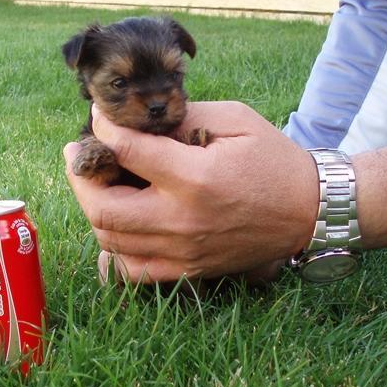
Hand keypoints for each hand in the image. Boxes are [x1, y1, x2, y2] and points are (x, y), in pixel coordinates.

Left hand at [64, 101, 318, 282]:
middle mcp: (182, 220)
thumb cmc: (273, 160)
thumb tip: (139, 120)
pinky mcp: (187, 269)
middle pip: (102, 207)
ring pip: (110, 240)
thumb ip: (184, 116)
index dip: (103, 130)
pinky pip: (131, 270)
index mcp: (196, 178)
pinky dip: (112, 248)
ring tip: (95, 185)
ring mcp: (182, 251)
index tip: (98, 119)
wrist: (308, 211)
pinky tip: (116, 225)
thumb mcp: (235, 120)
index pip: (127, 151)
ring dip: (91, 209)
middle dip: (79, 178)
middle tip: (78, 156)